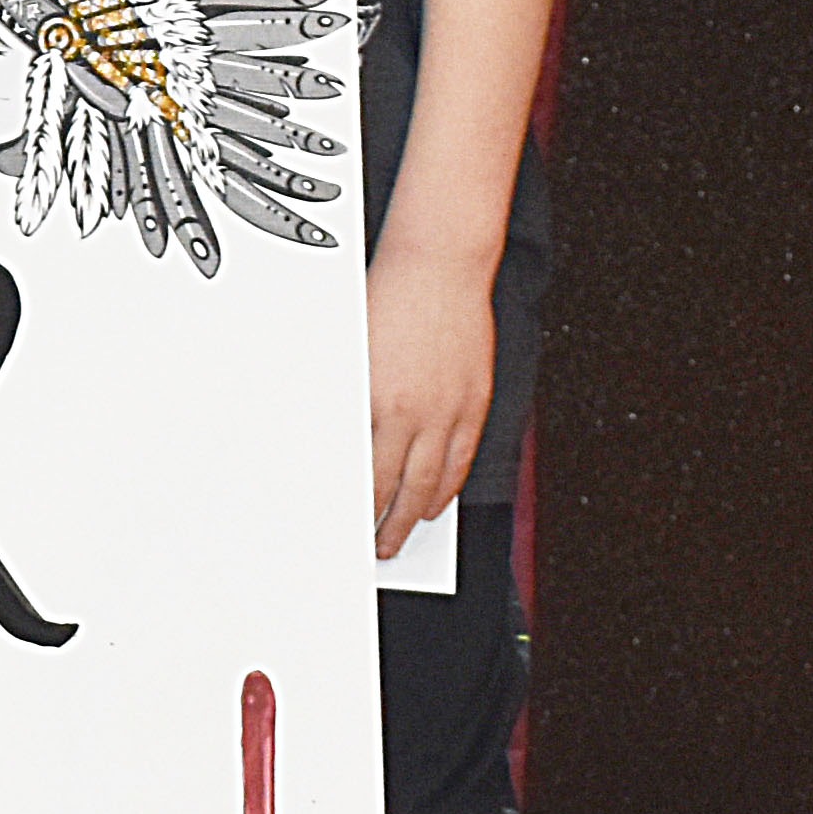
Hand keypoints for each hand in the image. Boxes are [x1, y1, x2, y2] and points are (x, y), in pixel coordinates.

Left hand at [367, 241, 494, 556]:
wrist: (437, 266)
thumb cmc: (385, 299)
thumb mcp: (349, 352)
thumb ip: (347, 400)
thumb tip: (335, 443)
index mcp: (377, 401)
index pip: (367, 474)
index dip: (359, 506)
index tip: (348, 526)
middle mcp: (417, 412)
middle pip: (402, 487)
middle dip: (389, 524)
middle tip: (378, 547)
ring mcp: (452, 408)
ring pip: (437, 479)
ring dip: (420, 512)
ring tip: (407, 532)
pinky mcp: (477, 398)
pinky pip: (464, 455)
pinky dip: (451, 483)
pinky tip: (440, 498)